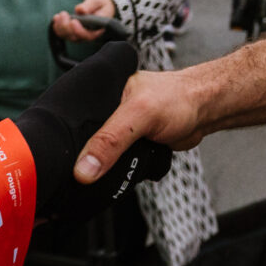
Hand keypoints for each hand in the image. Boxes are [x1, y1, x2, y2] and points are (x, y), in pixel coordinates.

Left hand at [52, 0, 117, 41]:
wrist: (100, 6)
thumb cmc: (100, 4)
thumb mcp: (97, 1)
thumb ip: (90, 5)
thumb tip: (81, 10)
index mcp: (98, 29)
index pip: (88, 35)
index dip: (79, 31)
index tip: (73, 21)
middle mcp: (89, 35)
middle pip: (75, 37)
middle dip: (66, 27)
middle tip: (64, 14)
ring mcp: (80, 35)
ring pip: (68, 37)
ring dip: (60, 27)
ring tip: (59, 15)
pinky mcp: (73, 32)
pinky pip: (63, 34)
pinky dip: (57, 28)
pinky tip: (56, 18)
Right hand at [75, 66, 210, 181]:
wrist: (205, 110)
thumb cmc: (177, 99)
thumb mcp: (139, 116)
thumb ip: (111, 141)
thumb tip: (83, 169)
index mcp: (99, 92)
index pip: (70, 119)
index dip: (64, 140)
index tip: (60, 163)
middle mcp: (105, 109)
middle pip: (82, 141)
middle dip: (84, 158)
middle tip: (80, 174)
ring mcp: (118, 129)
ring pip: (100, 155)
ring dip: (103, 167)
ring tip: (103, 171)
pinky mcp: (130, 145)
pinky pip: (115, 163)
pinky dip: (117, 171)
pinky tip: (118, 172)